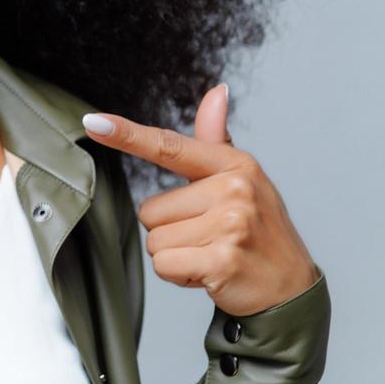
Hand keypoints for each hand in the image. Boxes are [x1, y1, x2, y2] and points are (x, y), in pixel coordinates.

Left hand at [81, 84, 319, 316]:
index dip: (126, 134)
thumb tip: (217, 92)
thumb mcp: (242, 180)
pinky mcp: (222, 260)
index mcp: (234, 164)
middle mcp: (234, 189)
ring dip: (176, 255)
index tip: (92, 122)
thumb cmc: (258, 231)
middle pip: (149, 209)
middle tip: (210, 238)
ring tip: (212, 254)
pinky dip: (180, 276)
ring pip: (155, 240)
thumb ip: (216, 140)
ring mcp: (231, 224)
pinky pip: (165, 265)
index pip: (168, 146)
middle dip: (171, 230)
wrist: (292, 291)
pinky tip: (211, 274)